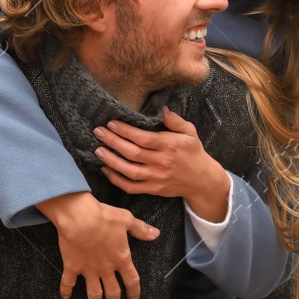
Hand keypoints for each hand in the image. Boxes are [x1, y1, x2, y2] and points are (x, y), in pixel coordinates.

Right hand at [34, 191, 158, 298]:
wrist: (79, 217)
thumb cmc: (103, 217)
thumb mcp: (127, 220)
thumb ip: (141, 230)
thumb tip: (156, 234)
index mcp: (121, 258)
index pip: (131, 280)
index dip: (134, 291)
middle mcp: (106, 268)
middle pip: (113, 292)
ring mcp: (88, 270)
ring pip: (93, 294)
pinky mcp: (72, 267)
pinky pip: (68, 283)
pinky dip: (66, 291)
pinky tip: (65, 298)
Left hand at [93, 108, 231, 221]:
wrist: (201, 180)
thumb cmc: (193, 152)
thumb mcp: (189, 132)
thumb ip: (175, 120)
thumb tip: (162, 108)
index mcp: (170, 145)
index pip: (144, 138)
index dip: (126, 131)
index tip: (111, 123)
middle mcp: (162, 162)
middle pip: (133, 153)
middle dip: (113, 142)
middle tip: (98, 132)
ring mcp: (156, 177)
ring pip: (129, 171)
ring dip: (111, 161)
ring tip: (98, 150)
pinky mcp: (153, 189)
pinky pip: (131, 187)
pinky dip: (116, 180)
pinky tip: (106, 170)